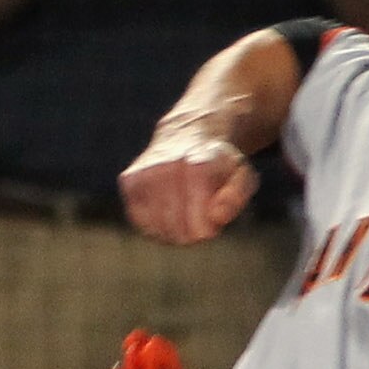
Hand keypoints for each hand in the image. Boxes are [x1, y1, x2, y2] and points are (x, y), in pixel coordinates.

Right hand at [121, 129, 254, 243]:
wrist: (186, 135)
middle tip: (198, 221)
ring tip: (183, 216)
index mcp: (199, 164)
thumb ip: (236, 197)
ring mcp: (144, 172)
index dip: (204, 229)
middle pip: (177, 228)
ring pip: (157, 228)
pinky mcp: (128, 180)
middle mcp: (167, 165)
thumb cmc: (216, 164)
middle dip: (190, 233)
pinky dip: (153, 225)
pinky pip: (140, 221)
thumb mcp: (240, 175)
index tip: (212, 227)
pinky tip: (165, 212)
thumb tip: (218, 217)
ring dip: (172, 232)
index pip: (198, 217)